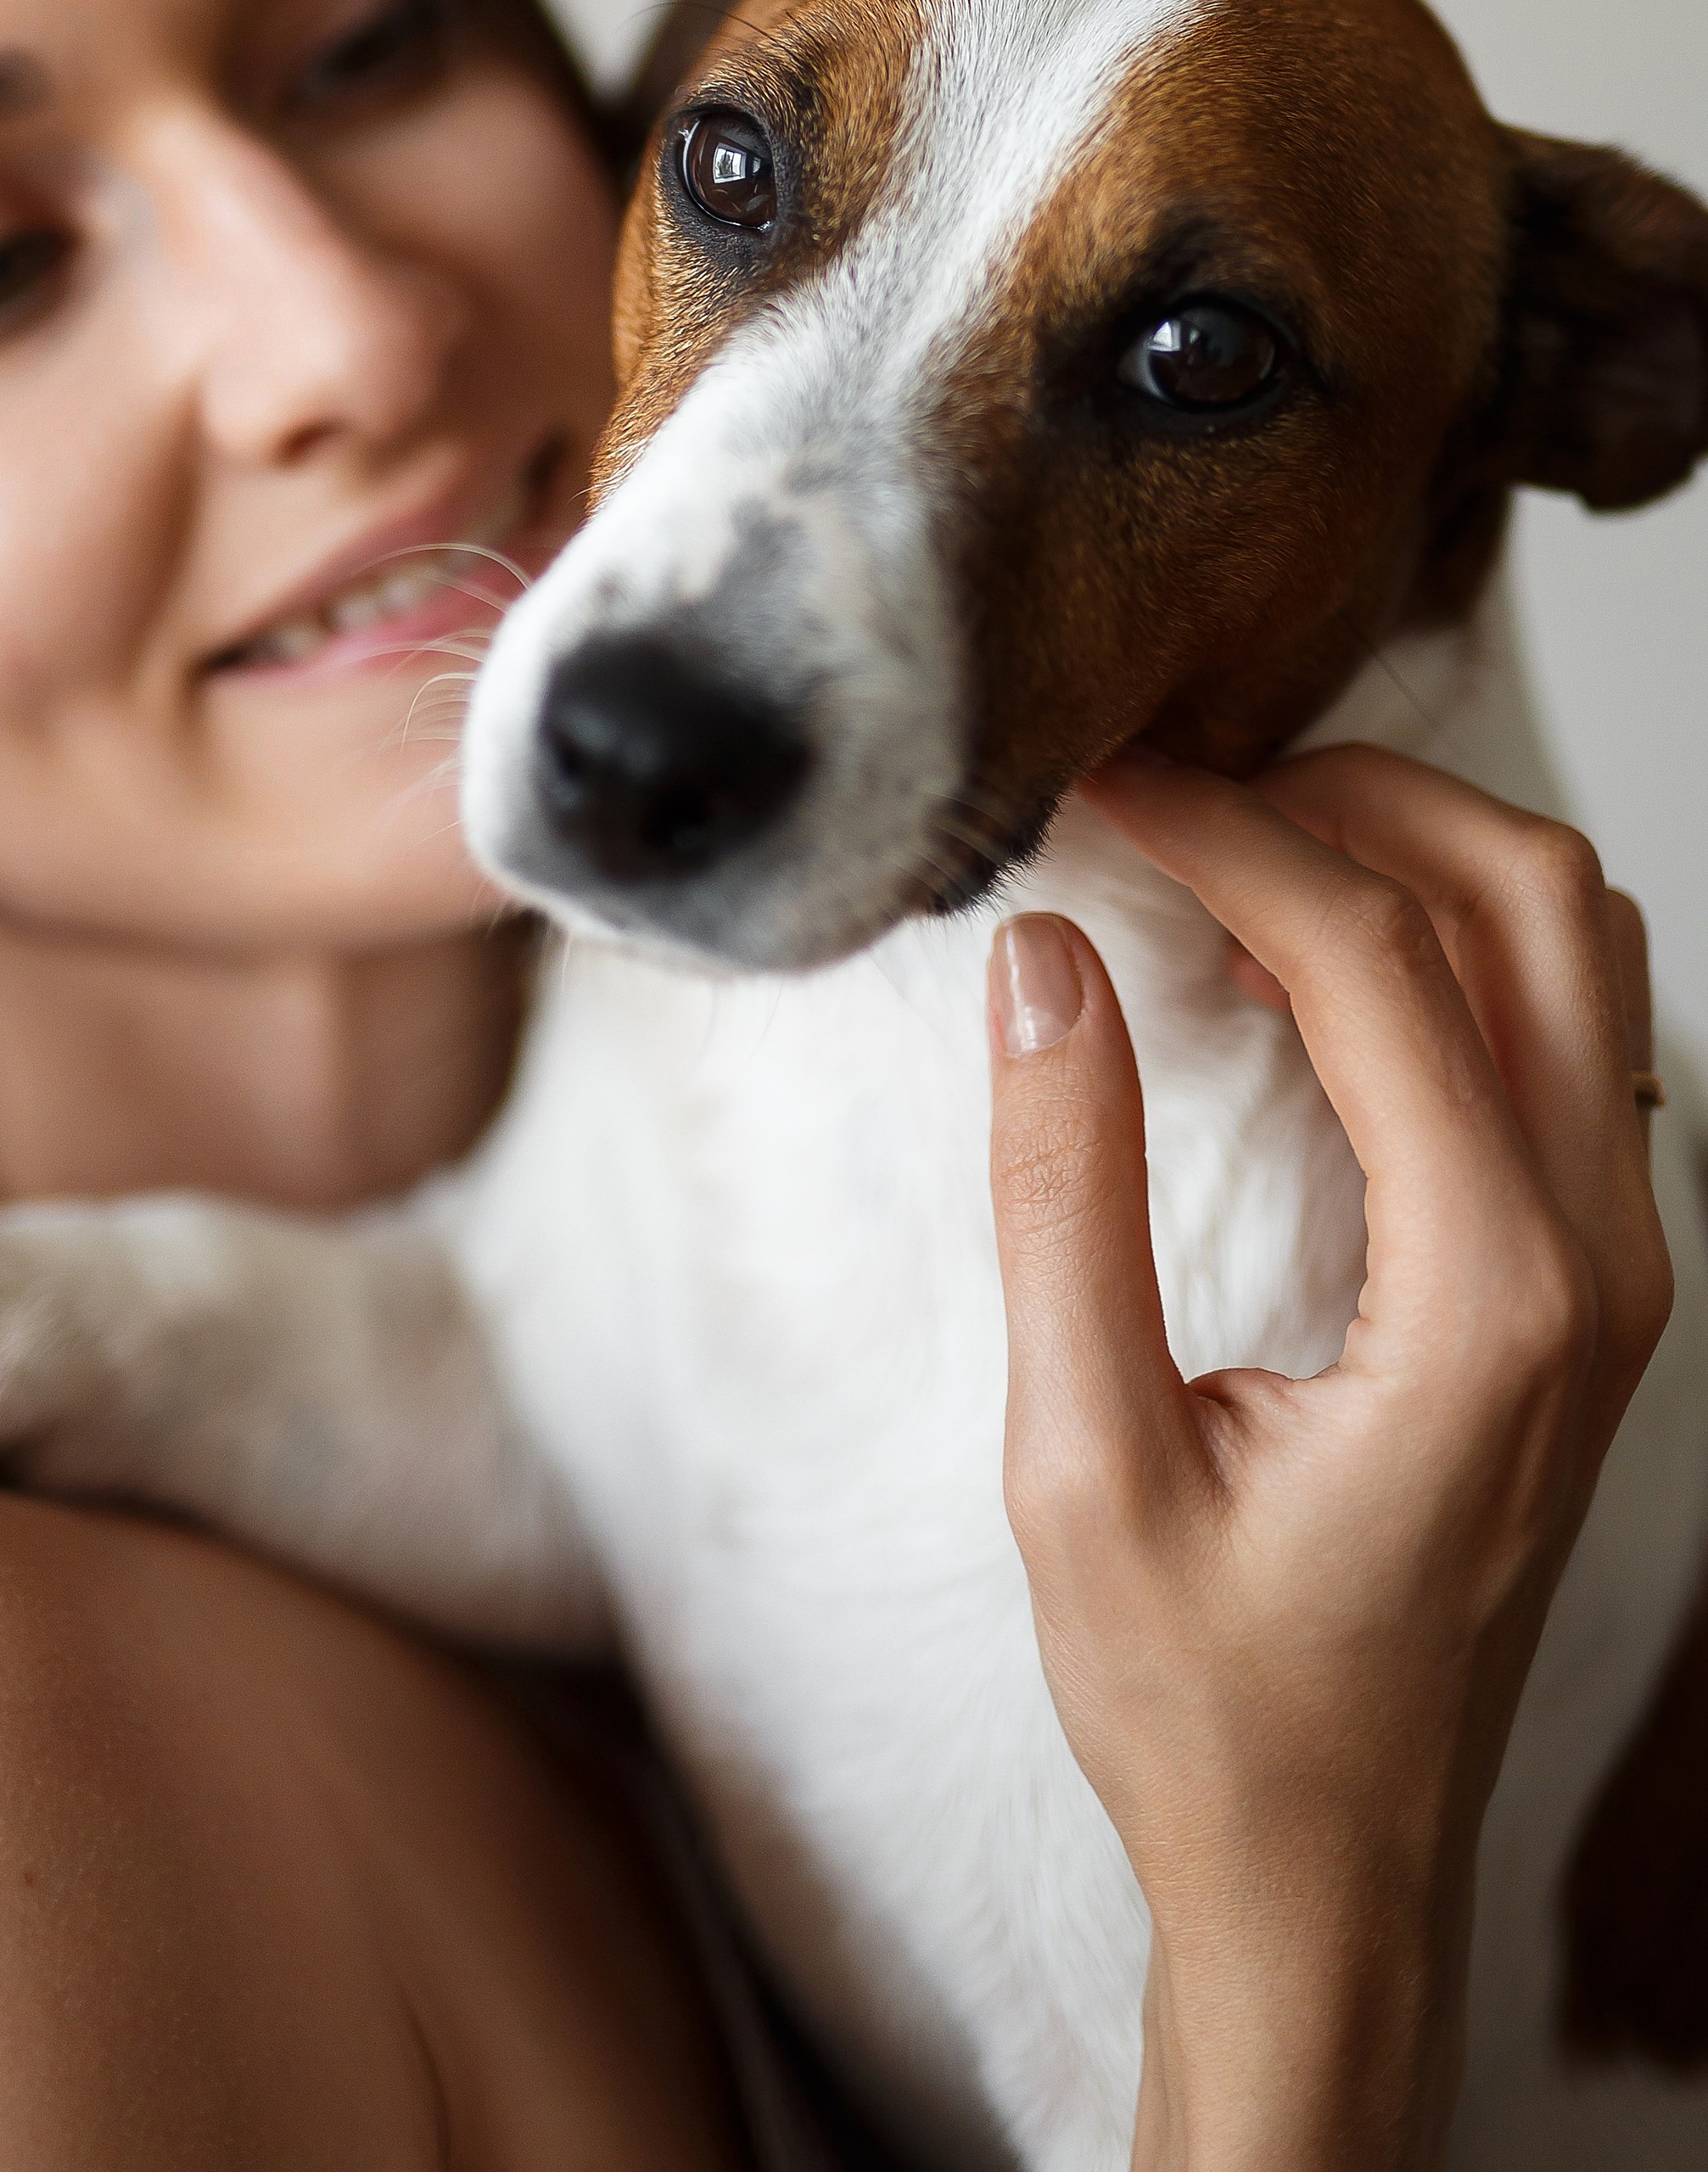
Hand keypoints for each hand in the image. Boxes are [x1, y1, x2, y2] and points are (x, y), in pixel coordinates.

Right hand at [986, 743, 1670, 2171]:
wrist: (1333, 1876)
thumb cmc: (1205, 1703)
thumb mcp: (1083, 1460)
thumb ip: (1065, 1193)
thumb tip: (1044, 959)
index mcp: (1491, 1299)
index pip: (1378, 958)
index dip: (1226, 829)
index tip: (1096, 783)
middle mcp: (1596, 1262)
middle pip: (1536, 898)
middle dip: (1354, 797)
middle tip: (1177, 791)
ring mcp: (1617, 1272)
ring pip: (1579, 948)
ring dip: (1419, 855)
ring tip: (1236, 850)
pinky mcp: (1587, 1287)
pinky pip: (1567, 1035)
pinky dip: (1450, 945)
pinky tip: (1307, 965)